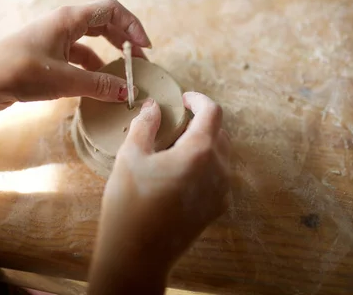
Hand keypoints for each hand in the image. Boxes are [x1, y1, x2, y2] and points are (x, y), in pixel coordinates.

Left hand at [0, 0, 150, 108]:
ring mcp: (54, 40)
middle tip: (139, 64)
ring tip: (121, 79)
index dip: (134, 26)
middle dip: (125, 42)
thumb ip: (98, 85)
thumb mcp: (64, 80)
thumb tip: (126, 92)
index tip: (145, 49)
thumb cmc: (19, 72)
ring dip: (108, 58)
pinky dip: (91, 70)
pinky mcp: (47, 57)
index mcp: (70, 19)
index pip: (113, 10)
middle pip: (105, 24)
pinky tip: (97, 87)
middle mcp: (64, 24)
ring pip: (91, 43)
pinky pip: (77, 58)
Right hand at [88, 92, 230, 293]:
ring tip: (174, 148)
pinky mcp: (217, 208)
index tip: (183, 99)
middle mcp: (219, 170)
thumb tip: (153, 106)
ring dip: (204, 143)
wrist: (137, 254)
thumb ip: (145, 125)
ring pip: (221, 154)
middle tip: (174, 124)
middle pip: (220, 132)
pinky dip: (205, 164)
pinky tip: (179, 173)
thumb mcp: (131, 157)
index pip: (212, 112)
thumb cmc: (130, 204)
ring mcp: (221, 191)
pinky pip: (219, 175)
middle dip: (200, 122)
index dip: (198, 99)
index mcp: (200, 152)